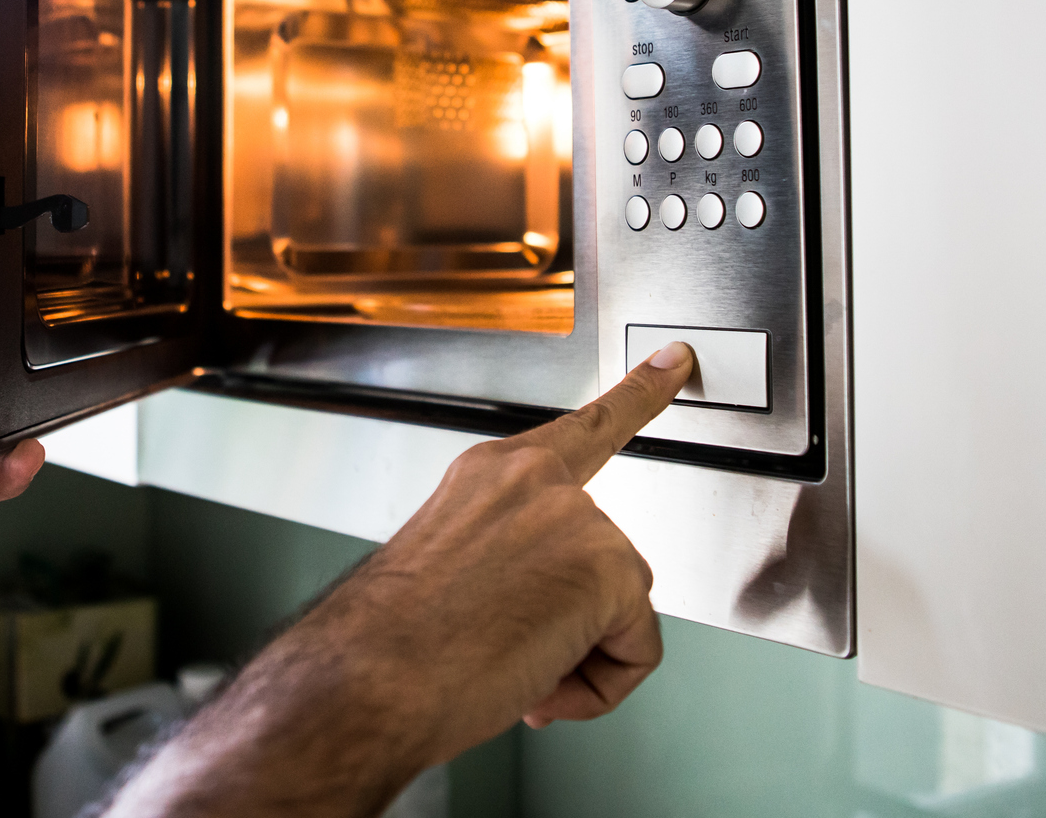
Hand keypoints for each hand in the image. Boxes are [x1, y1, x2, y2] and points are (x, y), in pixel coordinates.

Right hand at [102, 342, 693, 815]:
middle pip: (608, 560)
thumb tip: (545, 608)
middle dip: (574, 623)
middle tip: (506, 649)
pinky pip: (638, 650)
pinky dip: (600, 686)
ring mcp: (577, 517)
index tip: (675, 360)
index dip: (640, 393)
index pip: (584, 427)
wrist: (370, 678)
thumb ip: (512, 557)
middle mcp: (536, 481)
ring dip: (576, 658)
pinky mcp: (610, 565)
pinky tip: (540, 678)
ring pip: (621, 611)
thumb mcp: (450, 568)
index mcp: (492, 474)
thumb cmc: (392, 642)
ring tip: (508, 666)